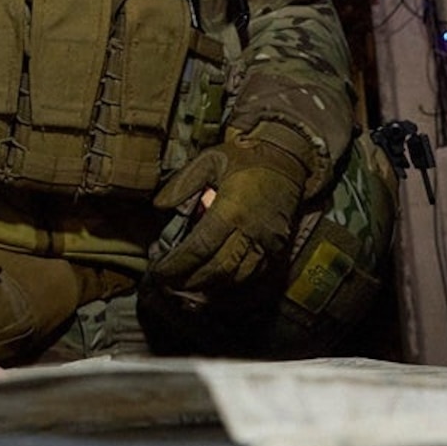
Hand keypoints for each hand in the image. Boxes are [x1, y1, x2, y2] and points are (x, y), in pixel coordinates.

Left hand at [146, 133, 316, 298]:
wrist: (288, 158)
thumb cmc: (246, 158)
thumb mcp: (209, 160)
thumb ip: (182, 184)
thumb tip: (159, 206)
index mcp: (231, 209)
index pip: (199, 247)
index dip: (176, 264)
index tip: (158, 270)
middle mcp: (250, 231)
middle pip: (216, 269)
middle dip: (189, 281)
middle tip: (168, 284)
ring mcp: (267, 242)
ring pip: (236, 277)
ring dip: (210, 286)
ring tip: (186, 287)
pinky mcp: (278, 248)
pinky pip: (254, 275)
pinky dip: (233, 284)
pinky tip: (215, 282)